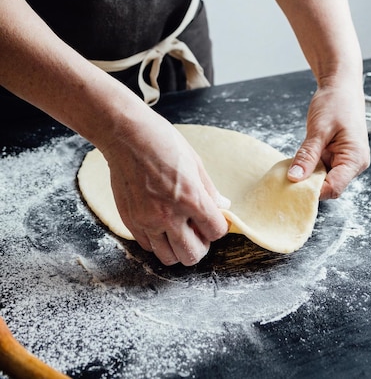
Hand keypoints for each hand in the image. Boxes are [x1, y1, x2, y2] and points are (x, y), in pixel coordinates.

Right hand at [101, 106, 229, 266]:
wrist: (125, 135)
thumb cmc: (161, 141)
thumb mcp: (194, 161)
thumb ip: (209, 189)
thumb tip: (222, 206)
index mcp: (190, 198)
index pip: (215, 232)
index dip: (217, 227)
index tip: (212, 218)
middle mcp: (168, 215)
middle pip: (192, 255)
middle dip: (200, 245)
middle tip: (197, 230)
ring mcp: (146, 220)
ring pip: (168, 258)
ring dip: (177, 248)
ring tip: (178, 230)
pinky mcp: (130, 220)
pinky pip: (148, 246)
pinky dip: (157, 241)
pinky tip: (160, 223)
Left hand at [287, 80, 369, 198]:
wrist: (341, 87)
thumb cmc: (336, 103)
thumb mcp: (319, 129)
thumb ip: (307, 155)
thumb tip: (295, 177)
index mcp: (355, 159)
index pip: (334, 187)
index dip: (313, 190)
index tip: (292, 187)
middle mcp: (353, 164)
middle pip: (329, 186)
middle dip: (308, 184)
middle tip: (287, 179)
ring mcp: (344, 160)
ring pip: (323, 178)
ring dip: (307, 175)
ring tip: (291, 169)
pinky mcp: (335, 156)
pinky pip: (321, 168)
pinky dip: (309, 167)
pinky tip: (297, 163)